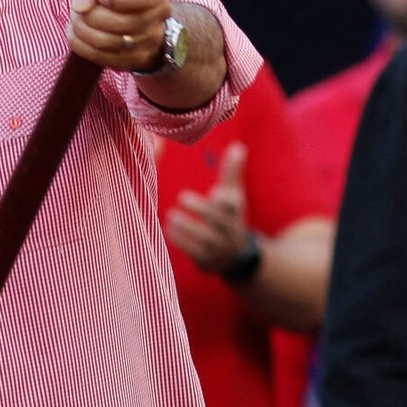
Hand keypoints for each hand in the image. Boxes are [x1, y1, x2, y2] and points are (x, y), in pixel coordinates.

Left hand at [68, 0, 170, 70]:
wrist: (120, 10)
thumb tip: (81, 7)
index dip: (122, 0)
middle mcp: (161, 14)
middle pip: (128, 23)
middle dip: (94, 18)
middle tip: (77, 12)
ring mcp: (154, 39)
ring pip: (117, 44)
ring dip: (87, 34)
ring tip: (75, 23)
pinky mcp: (140, 59)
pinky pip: (111, 60)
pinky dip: (87, 50)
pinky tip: (76, 37)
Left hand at [166, 144, 255, 275]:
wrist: (237, 254)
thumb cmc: (230, 216)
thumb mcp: (234, 194)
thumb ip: (232, 171)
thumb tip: (238, 146)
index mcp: (235, 212)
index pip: (233, 207)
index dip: (226, 201)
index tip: (216, 193)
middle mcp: (229, 231)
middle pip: (218, 221)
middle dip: (201, 210)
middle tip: (181, 197)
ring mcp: (219, 248)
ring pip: (205, 239)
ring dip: (187, 228)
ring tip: (171, 216)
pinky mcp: (208, 261)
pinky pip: (195, 254)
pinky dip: (182, 243)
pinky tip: (169, 230)